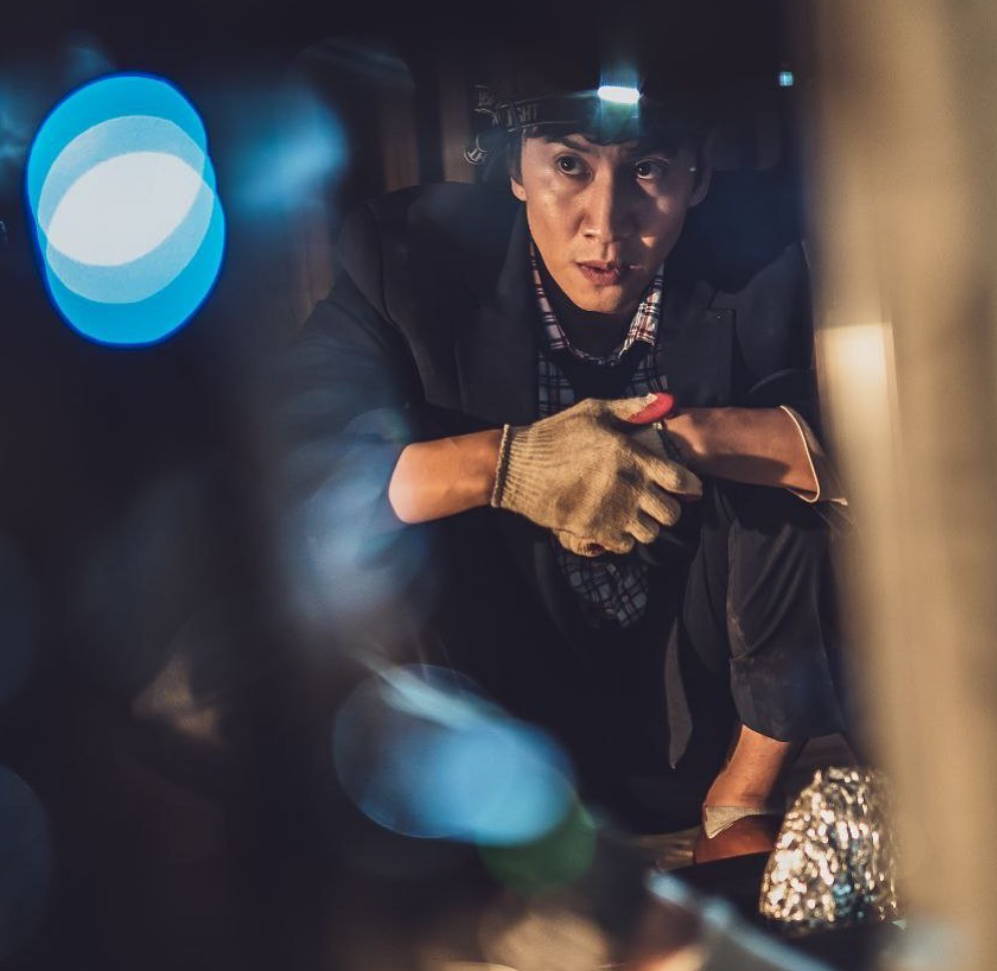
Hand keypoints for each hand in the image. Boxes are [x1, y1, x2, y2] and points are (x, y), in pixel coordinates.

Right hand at [491, 393, 700, 554]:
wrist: (519, 466)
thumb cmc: (557, 434)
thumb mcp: (594, 411)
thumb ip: (632, 408)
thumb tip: (666, 402)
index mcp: (633, 457)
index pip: (682, 481)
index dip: (689, 485)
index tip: (684, 485)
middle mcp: (629, 488)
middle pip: (672, 514)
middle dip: (669, 508)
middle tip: (655, 501)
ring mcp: (612, 513)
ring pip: (651, 533)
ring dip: (648, 525)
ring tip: (635, 514)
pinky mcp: (595, 530)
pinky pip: (626, 546)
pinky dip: (626, 538)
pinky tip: (616, 524)